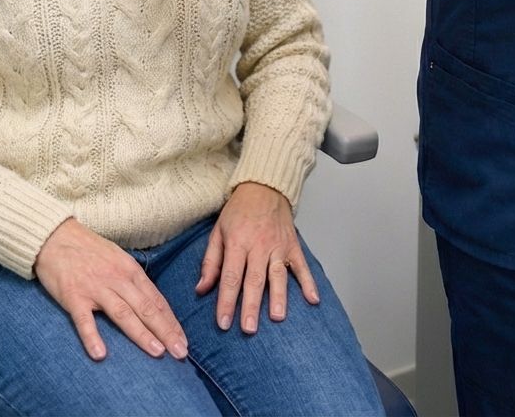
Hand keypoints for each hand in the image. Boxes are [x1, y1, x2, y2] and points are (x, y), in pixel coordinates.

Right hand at [35, 217, 188, 361]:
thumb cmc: (90, 250)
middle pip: (146, 308)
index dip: (171, 322)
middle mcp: (118, 279)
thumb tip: (151, 303)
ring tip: (158, 352)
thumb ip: (133, 281)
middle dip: (165, 332)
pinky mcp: (74, 297)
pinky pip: (84, 321)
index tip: (183, 341)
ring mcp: (96, 288)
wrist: (57, 237)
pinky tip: (101, 355)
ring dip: (141, 334)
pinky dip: (93, 337)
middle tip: (181, 352)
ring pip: (123, 314)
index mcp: (131, 271)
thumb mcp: (118, 259)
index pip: (156, 300)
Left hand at [196, 182, 319, 333]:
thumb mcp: (218, 231)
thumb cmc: (238, 210)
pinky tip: (313, 299)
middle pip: (254, 280)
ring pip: (278, 275)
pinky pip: (301, 266)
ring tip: (277, 317)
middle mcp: (259, 246)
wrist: (265, 186)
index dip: (226, 301)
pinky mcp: (293, 245)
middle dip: (251, 305)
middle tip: (248, 329)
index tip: (223, 323)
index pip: (230, 276)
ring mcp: (278, 246)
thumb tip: (201, 289)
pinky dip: (308, 282)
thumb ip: (210, 261)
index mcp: (237, 242)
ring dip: (278, 296)